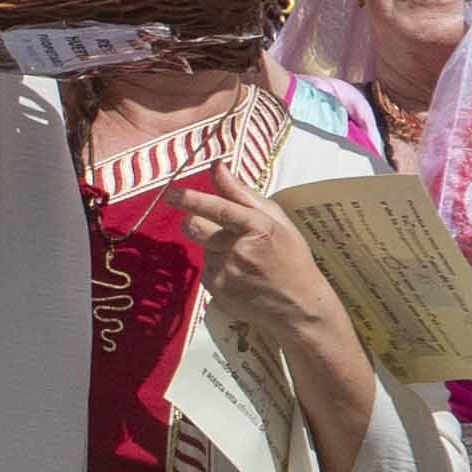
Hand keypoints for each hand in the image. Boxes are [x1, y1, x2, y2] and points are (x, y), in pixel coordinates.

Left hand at [182, 172, 357, 362]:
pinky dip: (217, 266)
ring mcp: (227, 273)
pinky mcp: (218, 291)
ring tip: (242, 258)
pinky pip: (206, 268)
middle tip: (212, 226)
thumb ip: (243, 192)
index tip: (172, 193)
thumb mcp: (276, 219)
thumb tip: (216, 166)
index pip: (219, 209)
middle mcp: (240, 250)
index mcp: (259, 227)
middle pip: (196, 227)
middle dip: (195, 221)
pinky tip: (239, 273)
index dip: (193, 199)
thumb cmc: (290, 255)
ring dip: (214, 247)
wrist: (299, 305)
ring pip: (202, 248)